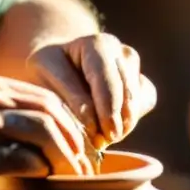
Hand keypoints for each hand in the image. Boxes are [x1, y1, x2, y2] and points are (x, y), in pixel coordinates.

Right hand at [0, 76, 95, 189]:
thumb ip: (6, 118)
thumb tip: (51, 142)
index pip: (49, 99)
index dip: (70, 124)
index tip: (79, 148)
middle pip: (55, 112)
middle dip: (76, 141)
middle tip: (85, 166)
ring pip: (49, 132)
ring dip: (67, 158)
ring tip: (72, 177)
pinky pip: (32, 160)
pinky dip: (44, 172)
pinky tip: (43, 183)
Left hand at [28, 34, 156, 150]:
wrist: (58, 66)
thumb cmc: (47, 71)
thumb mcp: (44, 78)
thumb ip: (70, 99)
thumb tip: (94, 126)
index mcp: (97, 45)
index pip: (106, 79)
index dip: (105, 110)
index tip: (99, 135)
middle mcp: (121, 52)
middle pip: (126, 93)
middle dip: (114, 122)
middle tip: (99, 144)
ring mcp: (134, 67)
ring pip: (137, 101)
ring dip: (122, 124)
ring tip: (99, 139)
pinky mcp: (140, 81)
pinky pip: (144, 103)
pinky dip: (129, 120)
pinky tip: (108, 129)